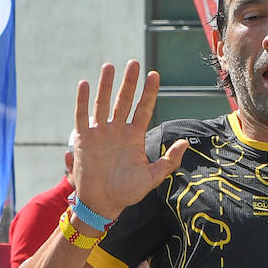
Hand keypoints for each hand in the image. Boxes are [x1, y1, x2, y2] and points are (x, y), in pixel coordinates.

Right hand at [71, 62, 188, 220]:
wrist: (103, 204)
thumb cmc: (127, 192)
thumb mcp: (152, 178)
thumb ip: (168, 161)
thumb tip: (184, 143)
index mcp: (134, 137)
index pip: (143, 109)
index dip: (149, 92)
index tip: (154, 74)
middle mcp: (117, 130)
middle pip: (124, 100)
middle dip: (129, 82)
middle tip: (134, 63)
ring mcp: (100, 133)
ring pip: (103, 103)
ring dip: (106, 85)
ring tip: (110, 66)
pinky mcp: (84, 139)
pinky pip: (82, 116)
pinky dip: (83, 101)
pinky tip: (85, 84)